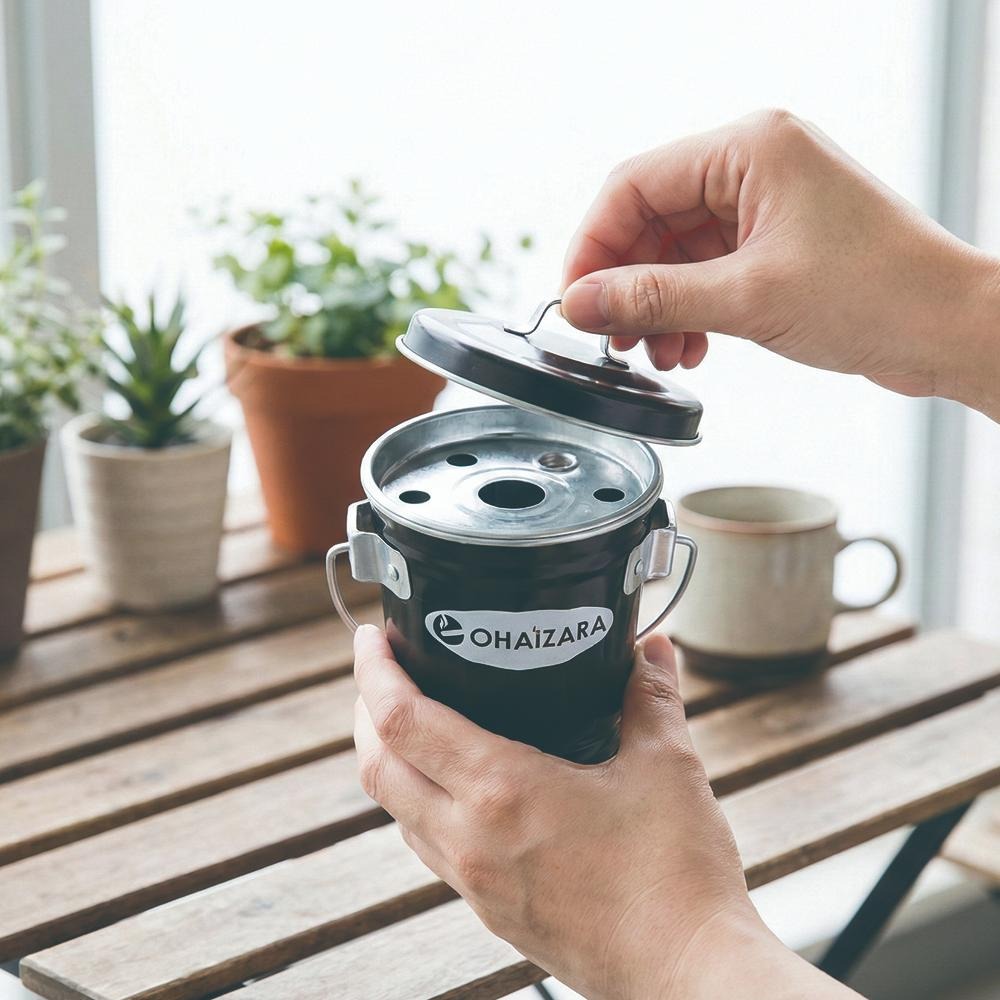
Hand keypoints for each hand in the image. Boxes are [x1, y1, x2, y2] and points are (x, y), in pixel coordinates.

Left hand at [353, 625, 858, 999]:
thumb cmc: (676, 874)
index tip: (371, 638)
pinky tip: (455, 790)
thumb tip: (653, 647)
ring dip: (388, 761)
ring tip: (408, 723)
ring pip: (396, 811)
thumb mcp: (667, 765)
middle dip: (365, 712)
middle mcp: (471, 839)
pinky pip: (429, 849)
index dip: (374, 671)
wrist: (686, 974)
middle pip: (377, 767)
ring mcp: (475, 882)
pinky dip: (418, 807)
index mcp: (503, 791)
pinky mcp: (490, 911)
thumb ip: (651, 695)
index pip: (402, 721)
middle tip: (382, 672)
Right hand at [560, 109, 999, 419]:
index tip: (575, 300)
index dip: (593, 246)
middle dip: (628, 284)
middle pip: (651, 219)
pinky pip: (706, 270)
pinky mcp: (775, 242)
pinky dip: (689, 310)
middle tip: (613, 337)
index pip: (635, 184)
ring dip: (658, 305)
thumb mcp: (746, 299)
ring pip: (676, 251)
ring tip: (658, 353)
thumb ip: (653, 299)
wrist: (948, 330)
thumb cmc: (877, 294)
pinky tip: (691, 347)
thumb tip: (582, 303)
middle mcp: (755, 166)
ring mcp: (766, 204)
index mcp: (750, 148)